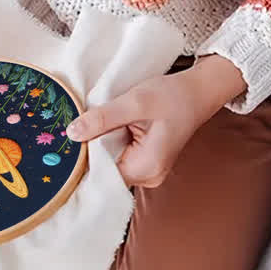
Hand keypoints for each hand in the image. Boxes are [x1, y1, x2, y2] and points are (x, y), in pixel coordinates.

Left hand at [66, 55, 245, 187]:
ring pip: (111, 164)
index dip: (86, 153)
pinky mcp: (147, 164)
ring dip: (104, 144)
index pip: (102, 173)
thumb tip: (72, 133)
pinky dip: (113, 143)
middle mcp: (149, 177)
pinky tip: (115, 127)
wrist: (198, 92)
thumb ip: (103, 119)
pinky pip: (120, 158)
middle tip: (89, 123)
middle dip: (94, 147)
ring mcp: (149, 172)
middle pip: (106, 170)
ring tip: (107, 122)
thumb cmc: (173, 95)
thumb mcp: (135, 101)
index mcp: (147, 167)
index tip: (75, 135)